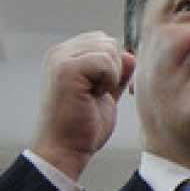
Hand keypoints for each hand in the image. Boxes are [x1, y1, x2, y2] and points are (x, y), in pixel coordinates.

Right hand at [30, 31, 134, 179]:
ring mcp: (60, 59)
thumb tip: (130, 55)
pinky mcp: (67, 69)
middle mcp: (59, 53)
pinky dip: (109, 81)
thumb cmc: (82, 128)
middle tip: (98, 94)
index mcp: (65, 56)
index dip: (113, 65)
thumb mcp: (105, 94)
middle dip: (114, 69)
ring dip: (111, 76)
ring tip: (94, 95)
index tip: (102, 90)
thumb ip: (116, 74)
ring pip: (109, 49)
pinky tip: (94, 95)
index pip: (102, 41)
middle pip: (108, 42)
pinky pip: (106, 61)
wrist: (65, 149)